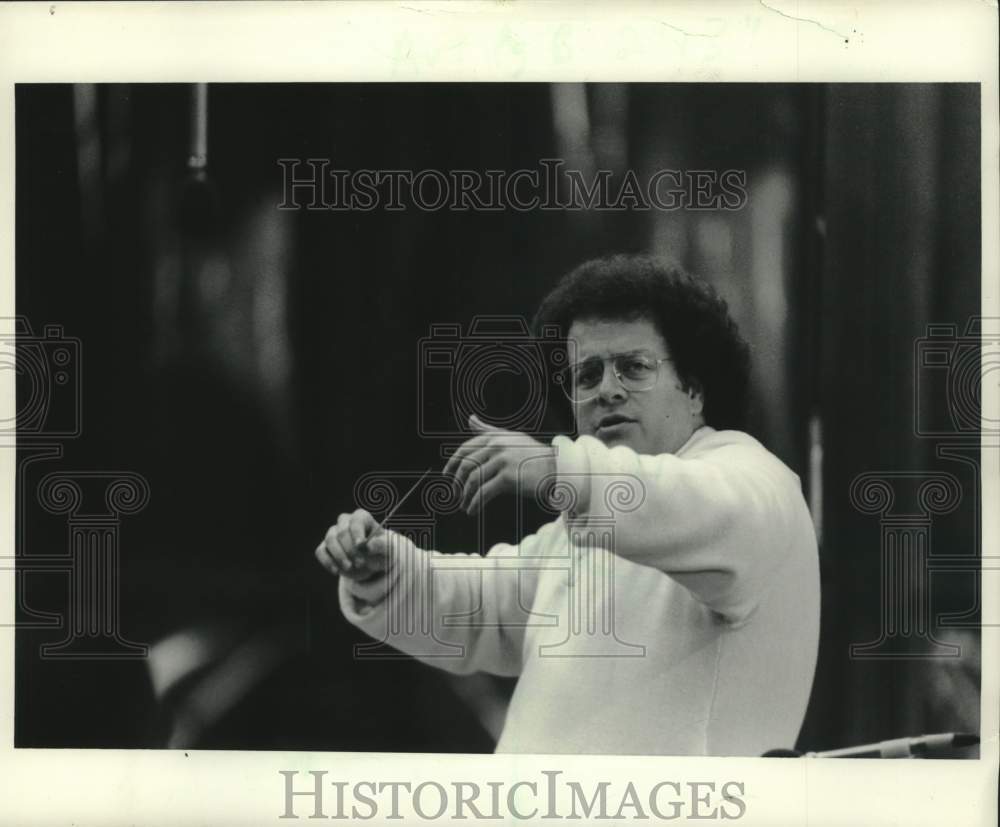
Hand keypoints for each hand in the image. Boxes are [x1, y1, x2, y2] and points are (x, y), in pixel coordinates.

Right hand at [315, 509, 390, 580]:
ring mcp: (333, 533)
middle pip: (342, 532)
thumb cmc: (380, 552)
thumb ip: (381, 545)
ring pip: (330, 540)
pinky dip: (327, 562)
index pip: (356, 520)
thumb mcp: (387, 549)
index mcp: (362, 518)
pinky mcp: (325, 547)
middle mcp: (345, 522)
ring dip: (339, 556)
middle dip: (351, 549)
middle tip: (360, 563)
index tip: (360, 545)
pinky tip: (336, 571)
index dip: (357, 532)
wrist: (371, 564)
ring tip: (350, 567)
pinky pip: (320, 551)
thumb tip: (368, 546)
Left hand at [442, 414, 556, 514]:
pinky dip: (475, 503)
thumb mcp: (510, 437)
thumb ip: (488, 430)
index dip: (452, 465)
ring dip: (466, 496)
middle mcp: (496, 445)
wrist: (556, 468)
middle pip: (466, 466)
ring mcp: (502, 460)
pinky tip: (472, 511)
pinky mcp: (507, 477)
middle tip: (456, 496)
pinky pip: (483, 492)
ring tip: (465, 506)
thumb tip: (470, 419)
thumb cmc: (533, 454)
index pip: (464, 450)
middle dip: (458, 483)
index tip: (448, 477)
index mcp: (494, 436)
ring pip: (473, 481)